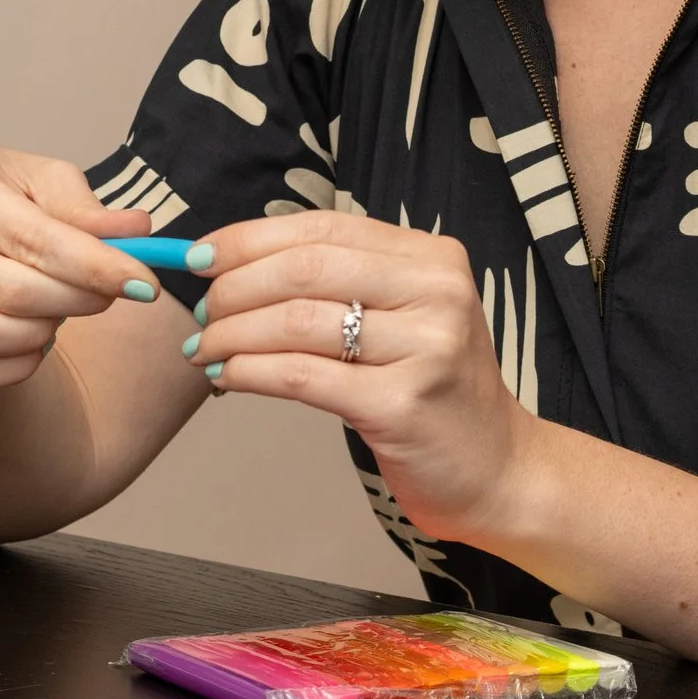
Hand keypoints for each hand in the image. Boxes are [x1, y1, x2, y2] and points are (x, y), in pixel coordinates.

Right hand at [0, 147, 166, 392]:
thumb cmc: (2, 205)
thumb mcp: (44, 186)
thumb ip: (87, 211)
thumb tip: (135, 231)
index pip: (30, 236)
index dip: (94, 265)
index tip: (144, 283)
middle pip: (9, 290)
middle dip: (75, 299)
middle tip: (111, 296)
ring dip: (41, 333)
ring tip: (62, 310)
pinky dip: (14, 365)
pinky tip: (33, 339)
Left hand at [184, 211, 533, 540]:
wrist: (498, 469)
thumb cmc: (434, 391)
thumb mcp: (406, 316)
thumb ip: (345, 282)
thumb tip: (238, 262)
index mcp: (432, 258)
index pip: (322, 229)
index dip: (250, 239)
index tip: (201, 256)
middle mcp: (435, 292)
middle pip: (303, 269)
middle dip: (233, 287)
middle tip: (199, 311)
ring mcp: (424, 348)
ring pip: (296, 321)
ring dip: (232, 332)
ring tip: (204, 347)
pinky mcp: (403, 404)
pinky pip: (304, 377)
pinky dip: (252, 372)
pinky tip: (229, 375)